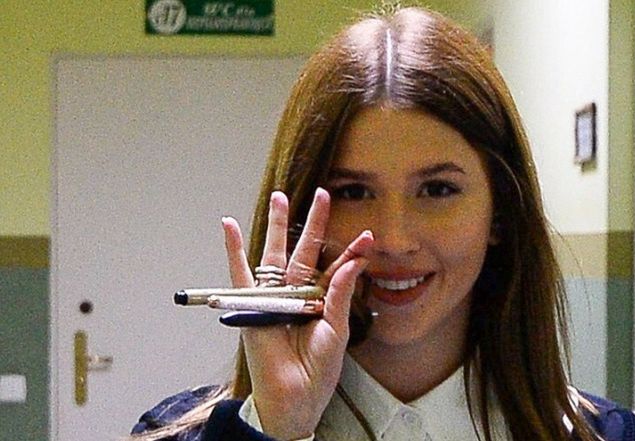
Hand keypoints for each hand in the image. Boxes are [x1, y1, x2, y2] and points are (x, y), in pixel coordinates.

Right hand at [222, 188, 372, 439]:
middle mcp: (297, 293)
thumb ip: (341, 294)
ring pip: (274, 253)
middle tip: (322, 194)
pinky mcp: (251, 304)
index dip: (351, 251)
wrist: (293, 397)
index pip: (337, 267)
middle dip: (313, 223)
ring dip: (275, 225)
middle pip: (305, 250)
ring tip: (279, 196)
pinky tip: (229, 225)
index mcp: (321, 300)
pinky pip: (239, 273)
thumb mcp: (337, 330)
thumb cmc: (318, 369)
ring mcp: (273, 296)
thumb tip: (353, 262)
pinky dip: (233, 249)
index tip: (367, 235)